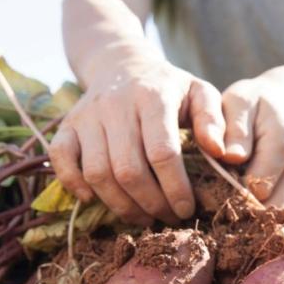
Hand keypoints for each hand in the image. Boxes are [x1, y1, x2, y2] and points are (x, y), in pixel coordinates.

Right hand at [50, 49, 224, 223]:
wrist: (123, 64)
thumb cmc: (170, 89)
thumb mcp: (201, 94)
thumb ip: (215, 121)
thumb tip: (222, 153)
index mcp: (153, 97)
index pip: (162, 152)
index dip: (175, 188)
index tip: (187, 209)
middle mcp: (115, 105)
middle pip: (128, 169)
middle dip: (151, 203)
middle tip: (168, 218)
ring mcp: (87, 115)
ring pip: (97, 172)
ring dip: (120, 204)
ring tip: (144, 216)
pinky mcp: (67, 125)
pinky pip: (61, 158)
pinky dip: (74, 184)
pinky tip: (95, 200)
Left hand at [197, 69, 283, 209]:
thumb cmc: (254, 102)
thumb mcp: (239, 102)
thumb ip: (235, 128)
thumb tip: (230, 156)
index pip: (257, 187)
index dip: (230, 192)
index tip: (208, 188)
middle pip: (270, 209)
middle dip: (241, 212)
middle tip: (214, 204)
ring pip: (278, 219)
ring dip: (252, 219)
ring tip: (227, 208)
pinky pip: (280, 216)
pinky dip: (261, 217)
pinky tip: (242, 207)